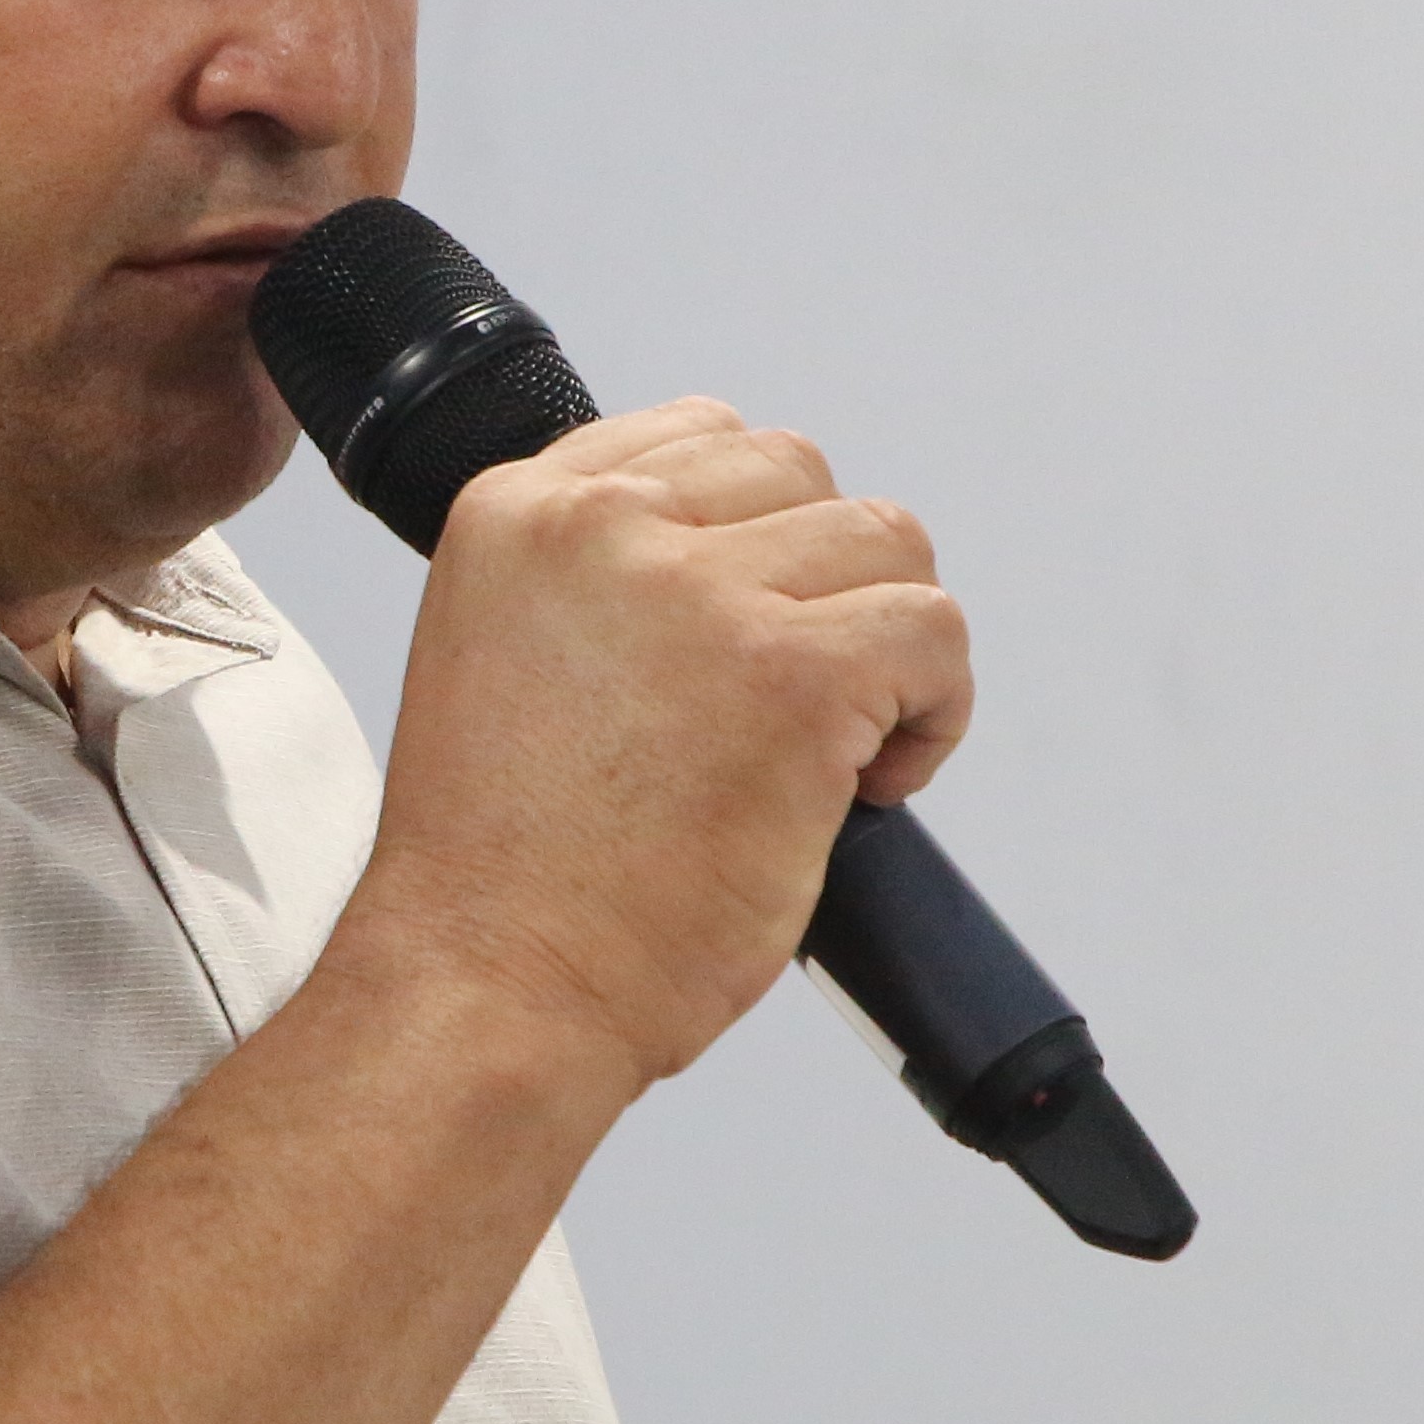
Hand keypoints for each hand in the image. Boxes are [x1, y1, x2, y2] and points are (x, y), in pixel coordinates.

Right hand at [340, 397, 969, 1096]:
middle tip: (788, 704)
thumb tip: (745, 561)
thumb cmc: (505, 873)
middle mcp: (602, 526)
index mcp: (518, 512)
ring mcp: (700, 593)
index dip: (751, 538)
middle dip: (820, 584)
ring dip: (884, 642)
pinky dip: (934, 711)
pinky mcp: (794, 674)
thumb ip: (602, 582)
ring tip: (836, 746)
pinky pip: (932, 631)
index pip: (699, 437)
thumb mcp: (507, 655)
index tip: (742, 636)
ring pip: (884, 540)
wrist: (490, 986)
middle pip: (800, 475)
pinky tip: (868, 783)